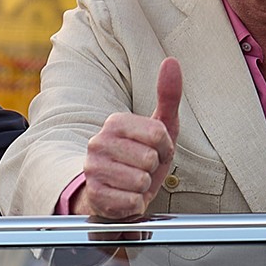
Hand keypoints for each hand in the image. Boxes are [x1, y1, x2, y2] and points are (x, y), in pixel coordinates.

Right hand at [73, 57, 182, 223]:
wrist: (114, 194)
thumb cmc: (141, 159)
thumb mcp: (159, 128)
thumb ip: (168, 95)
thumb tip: (172, 61)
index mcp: (115, 122)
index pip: (159, 133)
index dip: (165, 148)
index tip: (155, 151)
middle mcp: (98, 142)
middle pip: (150, 159)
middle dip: (153, 169)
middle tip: (143, 170)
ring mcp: (93, 168)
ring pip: (141, 181)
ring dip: (143, 188)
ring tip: (133, 183)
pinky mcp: (94, 195)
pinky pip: (132, 201)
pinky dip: (135, 204)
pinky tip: (126, 197)